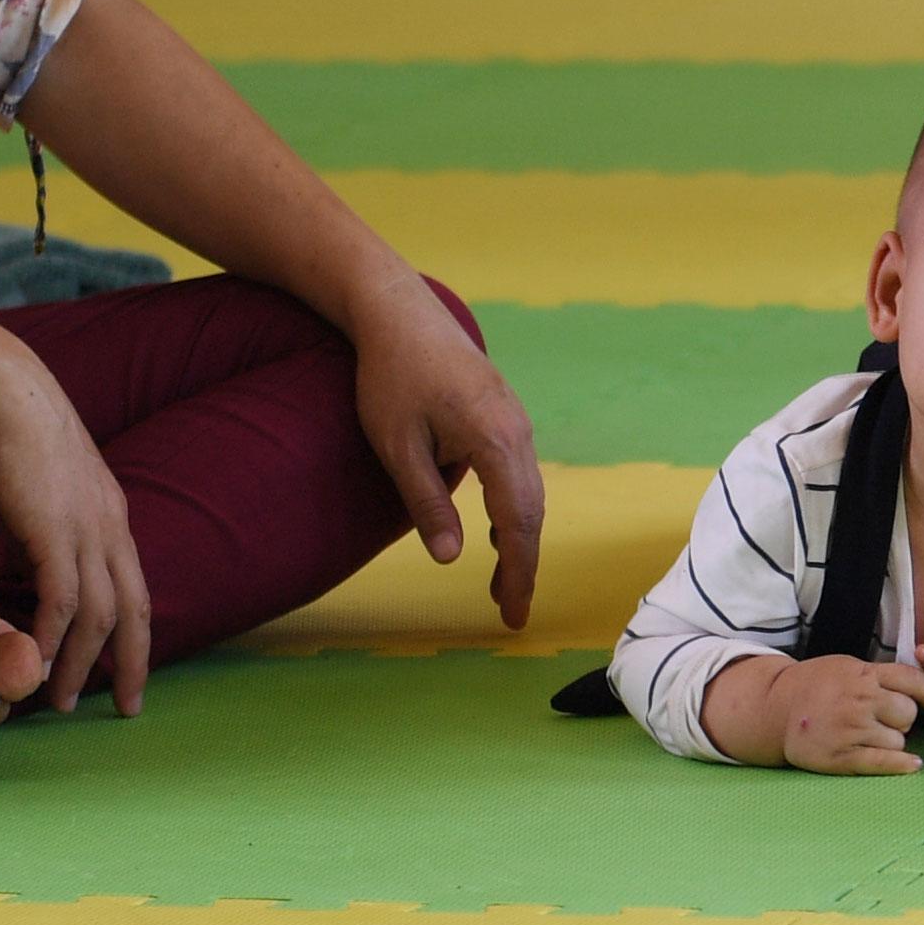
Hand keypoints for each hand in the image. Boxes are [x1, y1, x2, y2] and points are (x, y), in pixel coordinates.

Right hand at [0, 354, 156, 716]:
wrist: (8, 396)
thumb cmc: (15, 438)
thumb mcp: (39, 498)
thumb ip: (41, 537)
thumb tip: (31, 568)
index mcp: (113, 520)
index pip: (135, 591)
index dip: (135, 636)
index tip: (131, 674)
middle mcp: (112, 529)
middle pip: (134, 612)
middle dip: (132, 663)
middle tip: (127, 707)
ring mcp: (88, 531)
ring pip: (98, 615)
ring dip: (83, 663)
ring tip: (64, 701)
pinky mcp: (56, 532)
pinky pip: (61, 600)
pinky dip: (53, 638)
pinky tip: (39, 665)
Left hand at [352, 269, 544, 630]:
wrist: (398, 310)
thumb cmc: (391, 376)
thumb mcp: (397, 447)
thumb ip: (427, 503)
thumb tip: (451, 559)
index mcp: (497, 439)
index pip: (517, 522)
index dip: (517, 571)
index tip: (511, 613)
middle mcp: (518, 430)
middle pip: (532, 511)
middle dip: (523, 564)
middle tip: (511, 610)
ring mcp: (516, 419)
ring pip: (529, 492)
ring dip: (519, 538)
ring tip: (503, 582)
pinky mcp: (504, 413)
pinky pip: (519, 472)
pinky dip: (512, 509)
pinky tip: (492, 531)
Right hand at [746, 652, 923, 775]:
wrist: (775, 708)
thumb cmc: (815, 686)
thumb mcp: (847, 666)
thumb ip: (879, 674)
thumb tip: (918, 684)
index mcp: (863, 675)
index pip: (912, 681)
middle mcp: (860, 701)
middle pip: (907, 713)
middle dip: (904, 718)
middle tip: (889, 720)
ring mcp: (851, 730)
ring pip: (898, 741)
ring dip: (892, 741)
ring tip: (872, 736)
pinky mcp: (842, 756)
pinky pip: (884, 762)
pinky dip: (902, 765)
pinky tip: (911, 764)